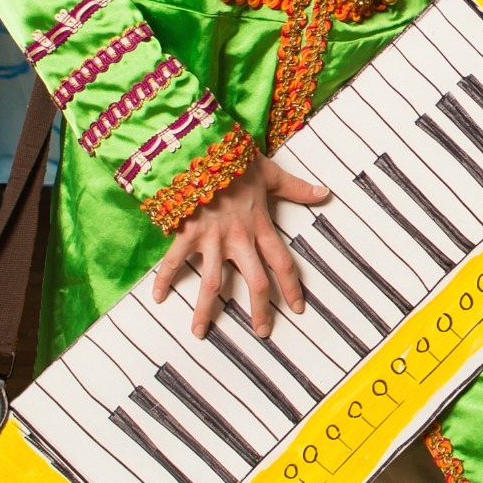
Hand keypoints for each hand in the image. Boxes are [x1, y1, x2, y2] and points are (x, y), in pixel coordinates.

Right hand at [150, 153, 331, 337]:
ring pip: (213, 282)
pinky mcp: (186, 233)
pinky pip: (174, 261)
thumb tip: (325, 193)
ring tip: (200, 334)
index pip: (283, 263)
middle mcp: (239, 239)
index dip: (292, 288)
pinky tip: (156, 298)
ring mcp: (211, 239)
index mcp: (260, 227)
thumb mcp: (272, 173)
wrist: (202, 149)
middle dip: (259, 310)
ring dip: (206, 309)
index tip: (298, 309)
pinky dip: (164, 279)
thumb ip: (297, 189)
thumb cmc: (236, 160)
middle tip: (263, 333)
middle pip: (255, 281)